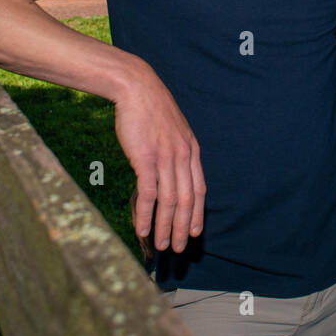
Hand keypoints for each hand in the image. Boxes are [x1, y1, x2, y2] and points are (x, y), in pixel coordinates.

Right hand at [113, 65, 205, 252]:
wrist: (136, 87)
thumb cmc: (150, 110)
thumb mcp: (171, 131)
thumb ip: (173, 153)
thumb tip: (167, 176)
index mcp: (191, 150)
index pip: (199, 189)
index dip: (197, 213)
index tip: (194, 233)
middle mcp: (183, 156)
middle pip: (187, 200)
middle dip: (182, 227)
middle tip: (177, 248)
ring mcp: (166, 158)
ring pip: (169, 201)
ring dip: (165, 227)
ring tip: (161, 245)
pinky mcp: (146, 158)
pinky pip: (149, 193)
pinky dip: (146, 214)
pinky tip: (142, 229)